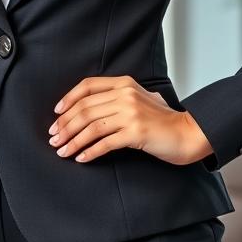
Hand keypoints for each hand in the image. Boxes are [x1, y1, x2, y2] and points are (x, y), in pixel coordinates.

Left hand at [47, 75, 213, 165]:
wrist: (187, 133)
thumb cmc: (162, 121)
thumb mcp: (139, 99)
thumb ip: (118, 98)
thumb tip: (85, 111)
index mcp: (124, 83)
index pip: (88, 86)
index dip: (68, 99)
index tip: (56, 114)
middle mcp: (126, 95)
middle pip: (85, 108)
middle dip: (65, 125)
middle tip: (54, 138)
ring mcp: (131, 113)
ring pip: (91, 126)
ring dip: (72, 140)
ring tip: (62, 150)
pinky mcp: (135, 132)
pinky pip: (104, 143)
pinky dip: (89, 151)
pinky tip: (81, 158)